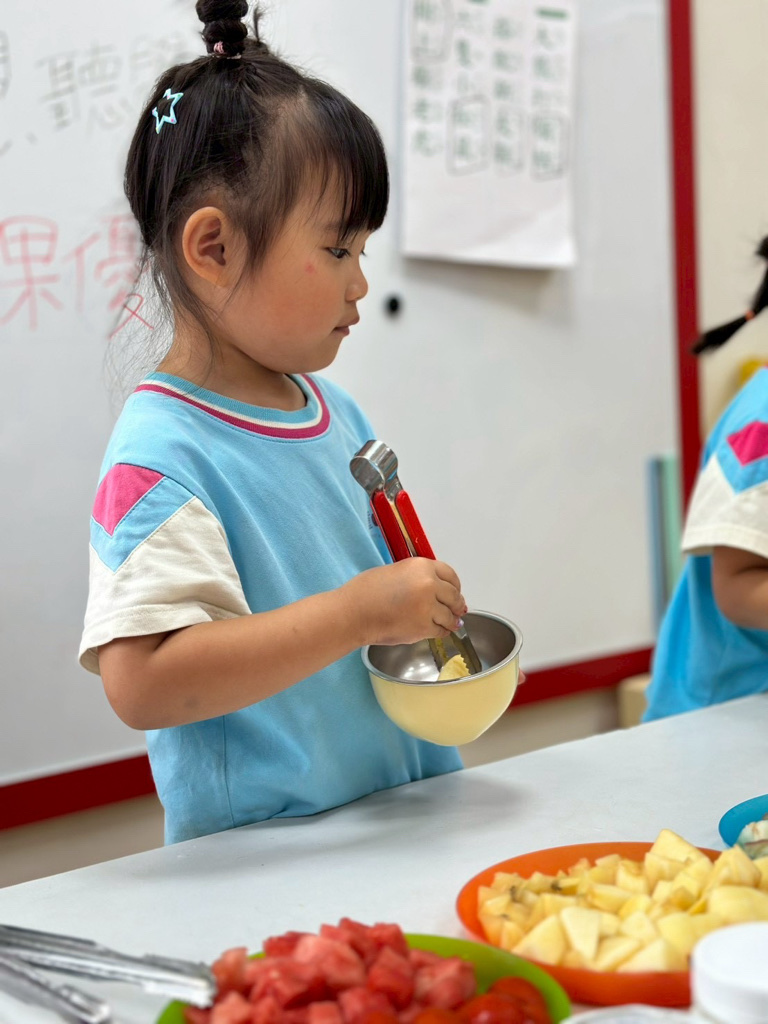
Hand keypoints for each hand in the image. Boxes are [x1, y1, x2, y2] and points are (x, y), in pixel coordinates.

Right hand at [343, 558, 466, 646]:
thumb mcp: (397, 571)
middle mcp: (429, 584)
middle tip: (457, 610)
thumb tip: (434, 589)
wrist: (354, 613)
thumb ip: (418, 578)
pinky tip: (437, 630)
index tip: (455, 592)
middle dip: (456, 605)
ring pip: (450, 616)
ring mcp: (428, 607)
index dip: (455, 586)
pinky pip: (441, 631)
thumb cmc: (366, 591)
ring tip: (449, 623)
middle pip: (454, 596)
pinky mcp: (424, 627)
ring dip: (450, 621)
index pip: (450, 575)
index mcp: (422, 566)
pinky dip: (441, 632)